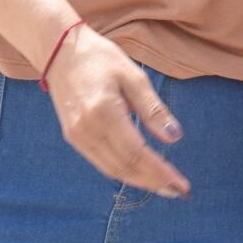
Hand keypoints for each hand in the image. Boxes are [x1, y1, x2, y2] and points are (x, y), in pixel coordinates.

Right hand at [44, 26, 189, 197]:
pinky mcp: (73, 136)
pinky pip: (100, 161)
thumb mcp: (134, 77)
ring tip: (164, 186)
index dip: (160, 172)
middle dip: (153, 182)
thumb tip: (174, 138)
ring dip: (139, 180)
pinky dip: (122, 171)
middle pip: (124, 167)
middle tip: (179, 191)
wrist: (60, 51)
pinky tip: (139, 172)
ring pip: (111, 169)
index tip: (181, 184)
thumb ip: (153, 109)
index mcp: (104, 113)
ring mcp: (77, 136)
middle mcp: (87, 130)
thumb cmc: (101, 59)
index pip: (136, 154)